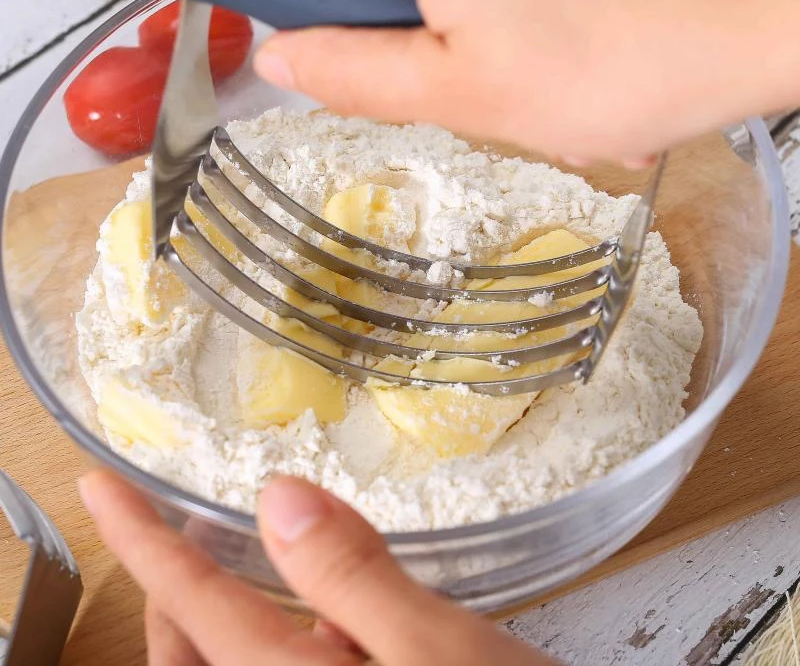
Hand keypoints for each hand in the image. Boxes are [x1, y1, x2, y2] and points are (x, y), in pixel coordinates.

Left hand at [80, 471, 556, 664]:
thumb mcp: (436, 648)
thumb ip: (353, 576)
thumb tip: (280, 498)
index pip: (191, 602)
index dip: (138, 538)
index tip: (99, 485)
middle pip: (192, 652)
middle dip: (172, 588)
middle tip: (174, 526)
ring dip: (220, 617)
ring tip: (236, 562)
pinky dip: (282, 641)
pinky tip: (328, 622)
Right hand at [256, 0, 799, 164]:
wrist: (751, 16)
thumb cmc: (607, 58)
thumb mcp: (456, 92)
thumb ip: (354, 73)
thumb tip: (279, 57)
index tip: (360, 44)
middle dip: (396, 12)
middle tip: (446, 75)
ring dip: (456, 17)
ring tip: (511, 73)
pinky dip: (507, 0)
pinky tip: (551, 49)